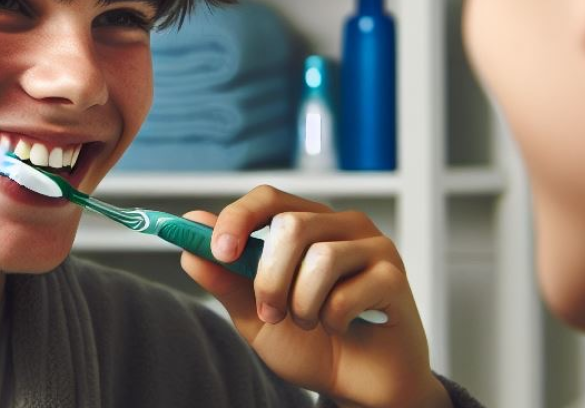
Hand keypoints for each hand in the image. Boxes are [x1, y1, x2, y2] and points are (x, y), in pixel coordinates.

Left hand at [180, 186, 451, 407]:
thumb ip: (224, 277)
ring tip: (312, 323)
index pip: (269, 198)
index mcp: (309, 223)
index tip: (221, 252)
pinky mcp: (394, 275)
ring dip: (303, 306)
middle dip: (270, 280)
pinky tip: (345, 327)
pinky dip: (333, 320)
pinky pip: (347, 292)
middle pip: (291, 226)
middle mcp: (343, 225)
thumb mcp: (254, 314)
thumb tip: (189, 234)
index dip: (239, 219)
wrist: (357, 385)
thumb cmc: (312, 344)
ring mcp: (374, 246)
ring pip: (319, 259)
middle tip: (273, 313)